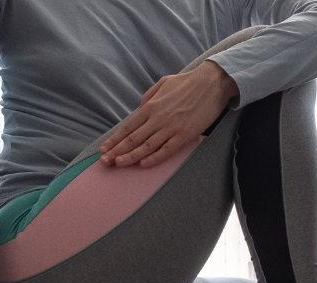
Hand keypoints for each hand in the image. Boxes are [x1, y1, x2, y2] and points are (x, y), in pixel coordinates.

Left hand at [99, 60, 238, 167]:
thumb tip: (139, 109)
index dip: (114, 140)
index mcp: (150, 106)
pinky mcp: (184, 135)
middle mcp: (157, 118)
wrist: (212, 83)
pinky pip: (166, 150)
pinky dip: (153, 158)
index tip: (104, 150)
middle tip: (104, 162)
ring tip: (118, 164)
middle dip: (117, 151)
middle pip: (133, 139)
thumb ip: (149, 97)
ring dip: (130, 157)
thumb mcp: (163, 84)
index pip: (128, 127)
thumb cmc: (187, 83)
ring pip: (146, 146)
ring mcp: (170, 128)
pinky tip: (143, 164)